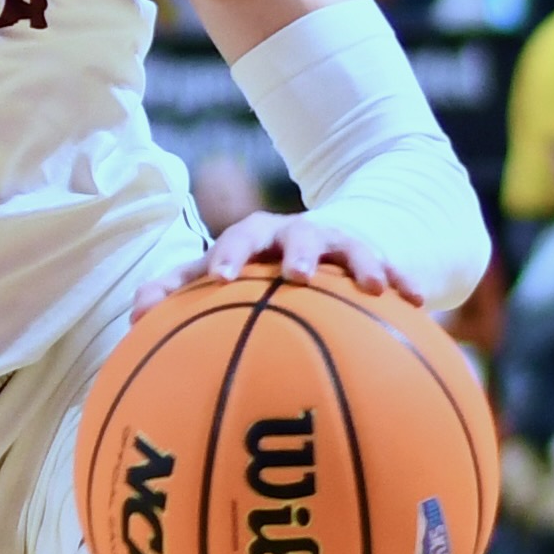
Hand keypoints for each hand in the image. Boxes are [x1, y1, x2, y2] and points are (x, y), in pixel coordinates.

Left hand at [177, 210, 412, 305]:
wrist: (310, 251)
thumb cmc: (249, 275)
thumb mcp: (214, 280)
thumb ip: (175, 294)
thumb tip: (133, 319)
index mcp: (254, 237)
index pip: (236, 239)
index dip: (228, 255)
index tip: (221, 277)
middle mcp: (296, 235)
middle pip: (297, 234)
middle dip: (299, 252)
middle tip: (298, 275)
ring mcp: (337, 245)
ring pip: (351, 247)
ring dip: (362, 263)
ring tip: (373, 287)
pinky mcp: (370, 260)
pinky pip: (392, 270)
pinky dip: (403, 283)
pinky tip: (420, 303)